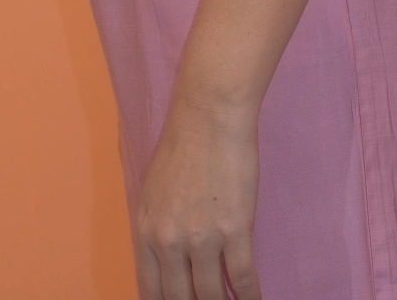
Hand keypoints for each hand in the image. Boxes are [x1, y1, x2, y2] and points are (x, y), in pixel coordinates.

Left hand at [134, 96, 261, 299]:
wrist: (210, 115)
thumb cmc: (182, 144)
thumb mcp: (153, 190)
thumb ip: (156, 227)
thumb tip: (165, 261)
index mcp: (145, 230)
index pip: (150, 290)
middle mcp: (169, 240)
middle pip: (180, 298)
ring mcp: (202, 238)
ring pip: (211, 294)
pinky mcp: (234, 229)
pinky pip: (243, 278)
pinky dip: (250, 297)